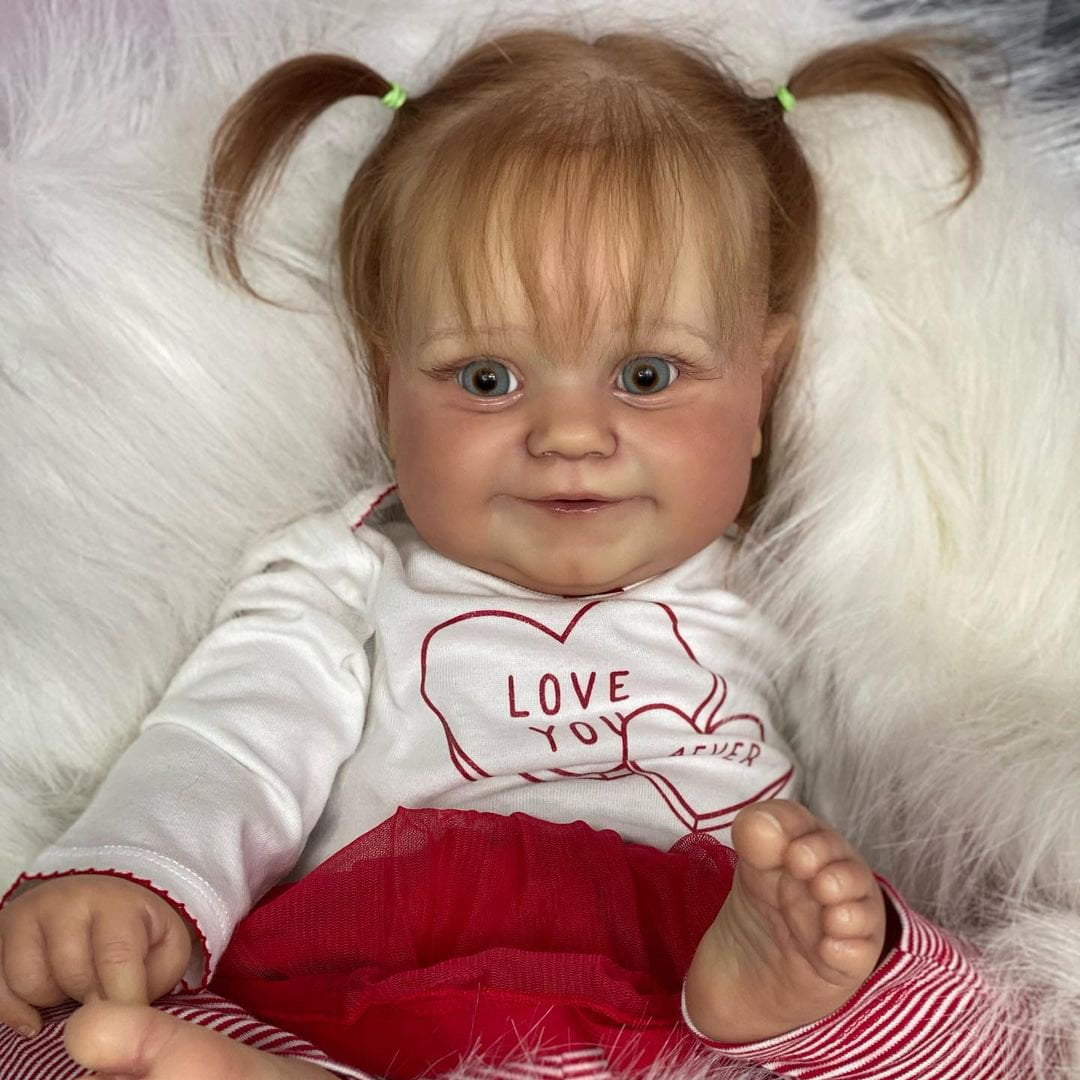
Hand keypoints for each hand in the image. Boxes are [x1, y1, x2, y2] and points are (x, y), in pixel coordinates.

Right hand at [0, 874, 194, 1034]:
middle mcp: (68, 902)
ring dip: (53, 1000)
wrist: (103, 901)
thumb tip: (129, 1014)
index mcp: (116, 903)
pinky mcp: (1, 934)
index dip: (121, 998)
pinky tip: (36, 1018)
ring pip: (30, 982)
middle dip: (90, 999)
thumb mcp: (165, 947)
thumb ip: (156, 976)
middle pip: (72, 974)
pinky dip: (13, 1010)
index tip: (126, 1021)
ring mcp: (29, 916)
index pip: (115, 957)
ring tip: (74, 989)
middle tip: (102, 995)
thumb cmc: (139, 933)